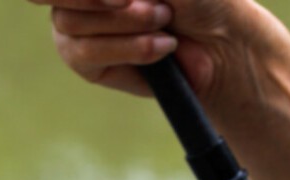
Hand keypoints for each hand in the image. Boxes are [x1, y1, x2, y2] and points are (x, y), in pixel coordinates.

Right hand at [30, 0, 267, 104]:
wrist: (219, 39)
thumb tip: (109, 0)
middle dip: (107, 1)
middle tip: (157, 6)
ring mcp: (75, 28)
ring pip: (71, 22)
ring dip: (126, 22)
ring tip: (165, 21)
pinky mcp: (85, 63)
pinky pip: (85, 52)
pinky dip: (128, 48)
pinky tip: (161, 47)